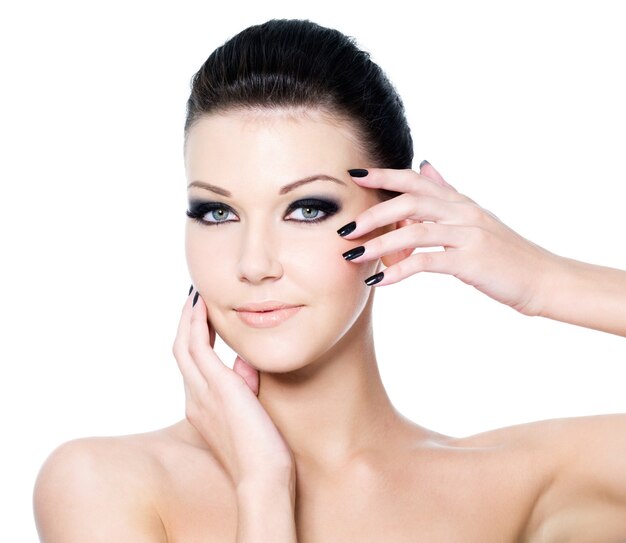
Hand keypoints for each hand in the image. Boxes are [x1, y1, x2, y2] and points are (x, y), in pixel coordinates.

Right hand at [172, 289, 295, 487]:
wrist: (263, 477)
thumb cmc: (262, 451)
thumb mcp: (250, 413)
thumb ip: (244, 387)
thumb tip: (244, 364)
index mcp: (200, 406)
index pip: (191, 365)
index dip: (194, 339)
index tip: (202, 319)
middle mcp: (195, 397)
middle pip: (181, 350)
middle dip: (186, 323)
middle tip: (194, 299)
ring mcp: (201, 392)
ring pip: (184, 344)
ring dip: (189, 318)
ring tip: (197, 296)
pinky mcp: (216, 386)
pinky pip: (198, 346)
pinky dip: (198, 323)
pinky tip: (204, 306)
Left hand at [341, 162, 558, 315]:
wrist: (543, 278)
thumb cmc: (506, 252)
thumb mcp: (475, 216)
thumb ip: (447, 192)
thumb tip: (426, 165)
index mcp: (460, 201)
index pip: (416, 179)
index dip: (384, 175)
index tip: (353, 174)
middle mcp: (462, 211)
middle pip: (409, 200)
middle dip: (373, 213)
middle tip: (345, 229)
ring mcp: (468, 234)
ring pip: (413, 230)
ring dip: (378, 243)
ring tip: (353, 256)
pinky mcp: (471, 260)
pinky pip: (426, 261)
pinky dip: (399, 270)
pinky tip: (379, 281)